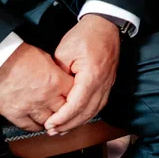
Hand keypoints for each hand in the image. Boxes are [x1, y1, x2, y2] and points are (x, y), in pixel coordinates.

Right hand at [0, 42, 75, 133]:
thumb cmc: (18, 55)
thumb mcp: (46, 58)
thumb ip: (57, 72)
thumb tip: (63, 79)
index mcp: (57, 82)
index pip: (76, 96)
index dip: (77, 98)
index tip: (76, 99)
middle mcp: (47, 97)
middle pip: (65, 112)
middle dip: (66, 112)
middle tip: (66, 112)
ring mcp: (30, 107)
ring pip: (49, 122)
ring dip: (52, 122)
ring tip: (53, 120)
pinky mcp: (15, 114)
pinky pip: (29, 127)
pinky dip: (36, 127)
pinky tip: (39, 124)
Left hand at [45, 15, 121, 135]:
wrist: (105, 26)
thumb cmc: (85, 35)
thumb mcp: (64, 52)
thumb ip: (59, 75)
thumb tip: (53, 92)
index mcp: (92, 75)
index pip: (77, 103)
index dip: (63, 117)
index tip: (50, 124)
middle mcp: (103, 82)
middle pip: (87, 111)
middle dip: (69, 124)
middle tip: (52, 131)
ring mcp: (108, 84)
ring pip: (95, 110)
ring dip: (78, 122)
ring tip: (62, 129)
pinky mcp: (108, 83)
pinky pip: (99, 104)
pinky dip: (87, 114)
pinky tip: (76, 118)